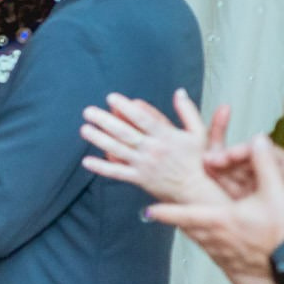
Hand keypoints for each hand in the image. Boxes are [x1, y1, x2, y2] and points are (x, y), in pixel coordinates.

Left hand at [80, 89, 224, 203]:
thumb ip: (188, 111)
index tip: (110, 98)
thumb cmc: (198, 160)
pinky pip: (117, 173)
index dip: (125, 107)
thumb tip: (179, 92)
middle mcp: (153, 149)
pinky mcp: (139, 179)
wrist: (197, 191)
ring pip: (117, 150)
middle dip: (104, 121)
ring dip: (99, 139)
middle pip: (124, 132)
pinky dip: (101, 168)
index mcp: (166, 136)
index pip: (142, 118)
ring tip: (84, 129)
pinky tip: (86, 161)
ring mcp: (144, 165)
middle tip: (88, 111)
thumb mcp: (199, 133)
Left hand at [148, 134, 283, 276]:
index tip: (148, 211)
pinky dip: (213, 249)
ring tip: (190, 229)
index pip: (184, 214)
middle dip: (179, 221)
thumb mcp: (277, 190)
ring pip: (203, 244)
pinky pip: (219, 257)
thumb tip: (258, 138)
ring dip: (195, 235)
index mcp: (219, 220)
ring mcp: (227, 257)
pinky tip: (218, 249)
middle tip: (168, 217)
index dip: (166, 211)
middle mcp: (217, 240)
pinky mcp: (239, 268)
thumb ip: (265, 162)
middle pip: (191, 230)